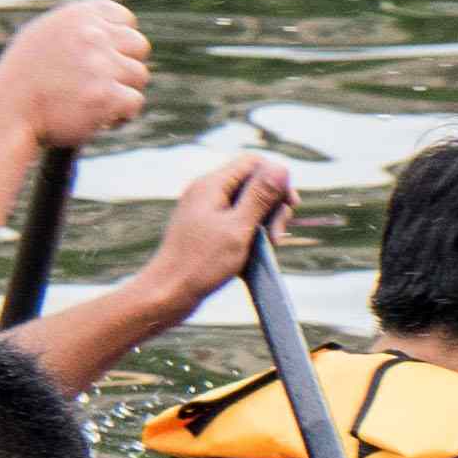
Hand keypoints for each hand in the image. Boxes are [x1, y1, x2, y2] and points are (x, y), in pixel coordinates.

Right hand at [0, 0, 150, 149]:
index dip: (120, 41)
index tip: (108, 58)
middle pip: (139, 46)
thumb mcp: (45, 36)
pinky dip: (122, 115)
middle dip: (126, 65)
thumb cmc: (24, 79)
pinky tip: (100, 120)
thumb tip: (117, 26)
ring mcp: (101, 65)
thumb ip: (80, 28)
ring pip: (140, 76)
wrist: (7, 112)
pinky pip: (135, 102)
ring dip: (124, 92)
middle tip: (106, 84)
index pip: (125, 18)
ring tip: (98, 103)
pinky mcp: (106, 96)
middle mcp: (92, 36)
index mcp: (79, 16)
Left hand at [137, 153, 295, 315]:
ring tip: (268, 248)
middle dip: (272, 205)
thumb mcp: (238, 228)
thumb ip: (260, 196)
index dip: (276, 180)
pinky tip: (253, 254)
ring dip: (263, 223)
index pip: (253, 163)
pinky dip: (250, 234)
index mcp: (211, 185)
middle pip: (252, 183)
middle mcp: (206, 192)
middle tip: (276, 235)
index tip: (290, 205)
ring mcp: (205, 211)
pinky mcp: (206, 229)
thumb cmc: (200, 263)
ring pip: (246, 205)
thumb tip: (281, 167)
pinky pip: (236, 221)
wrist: (167, 294)